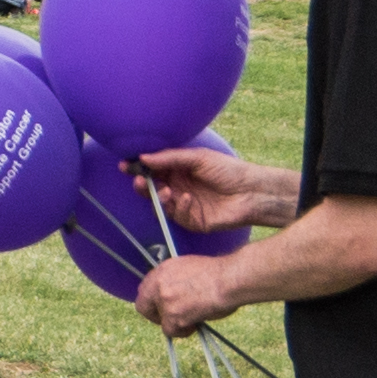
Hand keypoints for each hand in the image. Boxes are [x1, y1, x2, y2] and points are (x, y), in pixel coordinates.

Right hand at [129, 144, 289, 236]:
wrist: (252, 192)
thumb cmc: (228, 170)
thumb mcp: (198, 158)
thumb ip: (170, 158)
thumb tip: (142, 157)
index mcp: (178, 171)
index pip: (151, 170)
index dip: (137, 168)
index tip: (124, 165)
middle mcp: (177, 188)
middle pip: (150, 189)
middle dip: (141, 186)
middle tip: (137, 181)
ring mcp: (184, 205)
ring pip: (159, 205)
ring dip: (158, 198)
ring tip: (166, 191)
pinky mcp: (192, 221)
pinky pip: (177, 216)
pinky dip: (179, 207)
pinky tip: (188, 199)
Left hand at [133, 253, 236, 334]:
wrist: (228, 279)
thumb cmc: (218, 274)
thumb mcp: (189, 268)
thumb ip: (176, 279)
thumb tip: (177, 292)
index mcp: (163, 270)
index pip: (145, 288)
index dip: (153, 300)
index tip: (161, 306)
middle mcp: (159, 284)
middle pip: (143, 305)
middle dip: (154, 315)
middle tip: (169, 319)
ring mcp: (164, 300)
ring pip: (159, 320)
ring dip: (174, 323)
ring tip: (192, 321)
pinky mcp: (173, 315)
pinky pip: (170, 330)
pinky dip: (182, 331)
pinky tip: (194, 326)